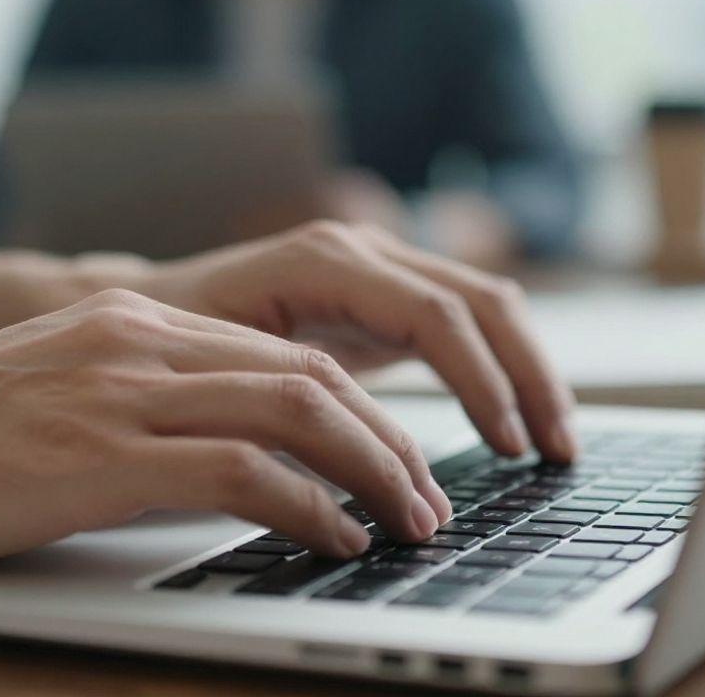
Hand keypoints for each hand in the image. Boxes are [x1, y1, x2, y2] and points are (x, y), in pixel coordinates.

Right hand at [0, 289, 450, 569]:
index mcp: (130, 318)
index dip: (357, 405)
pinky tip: (337, 539)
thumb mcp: (53, 398)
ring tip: (409, 522)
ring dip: (373, 469)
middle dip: (388, 437)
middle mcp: (137, 338)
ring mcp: (119, 390)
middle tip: (426, 498)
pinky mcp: (98, 455)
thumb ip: (138, 403)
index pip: (280, 353)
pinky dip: (309, 505)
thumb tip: (225, 458)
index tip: (394, 456)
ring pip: (297, 408)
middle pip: (309, 372)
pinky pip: (242, 471)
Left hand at [138, 221, 576, 461]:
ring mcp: (379, 268)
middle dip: (529, 376)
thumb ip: (291, 392)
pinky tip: (515, 422)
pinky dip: (499, 370)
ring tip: (555, 444)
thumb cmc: (171, 338)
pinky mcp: (385, 297)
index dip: (482, 382)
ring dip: (528, 373)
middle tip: (558, 451)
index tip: (508, 447)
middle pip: (482, 301)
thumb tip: (354, 454)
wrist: (146, 307)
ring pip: (485, 307)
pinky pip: (465, 324)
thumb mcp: (223, 365)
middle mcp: (363, 251)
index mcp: (327, 259)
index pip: (437, 315)